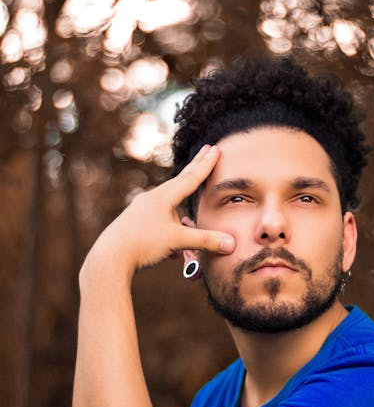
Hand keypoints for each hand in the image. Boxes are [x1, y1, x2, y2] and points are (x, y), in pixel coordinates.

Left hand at [82, 145, 234, 276]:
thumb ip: (205, 241)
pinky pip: (160, 224)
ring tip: (182, 243)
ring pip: (170, 211)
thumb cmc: (142, 244)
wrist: (109, 258)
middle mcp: (152, 199)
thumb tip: (232, 244)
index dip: (206, 165)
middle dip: (196, 168)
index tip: (215, 149)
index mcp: (163, 197)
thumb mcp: (177, 241)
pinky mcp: (135, 224)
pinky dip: (170, 234)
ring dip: (181, 223)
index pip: (190, 178)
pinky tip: (170, 254)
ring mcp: (142, 210)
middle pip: (180, 182)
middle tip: (207, 149)